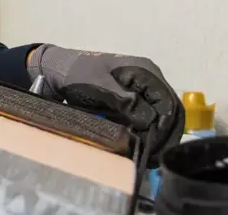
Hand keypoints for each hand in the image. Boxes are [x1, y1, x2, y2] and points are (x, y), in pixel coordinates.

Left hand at [27, 44, 184, 166]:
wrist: (58, 69)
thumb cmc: (77, 74)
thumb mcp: (98, 86)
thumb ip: (124, 101)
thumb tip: (150, 121)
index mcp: (145, 72)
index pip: (167, 102)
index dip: (165, 127)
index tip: (154, 146)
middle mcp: (150, 80)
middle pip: (169, 111)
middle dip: (165, 135)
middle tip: (155, 157)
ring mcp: (142, 90)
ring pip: (161, 116)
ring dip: (159, 136)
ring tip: (150, 156)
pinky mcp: (133, 100)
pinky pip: (148, 118)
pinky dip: (148, 133)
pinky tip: (143, 147)